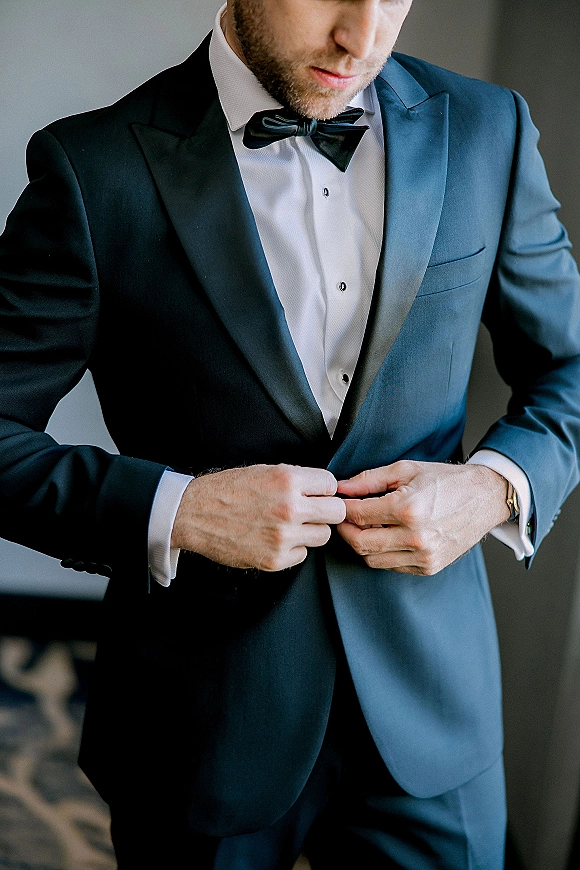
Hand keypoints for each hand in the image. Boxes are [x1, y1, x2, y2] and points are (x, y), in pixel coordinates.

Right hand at [171, 464, 345, 570]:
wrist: (194, 514)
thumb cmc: (227, 490)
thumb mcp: (264, 471)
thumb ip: (295, 479)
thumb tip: (322, 488)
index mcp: (287, 480)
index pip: (331, 485)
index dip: (324, 489)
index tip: (316, 494)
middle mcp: (289, 508)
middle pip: (336, 512)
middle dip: (326, 510)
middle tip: (313, 511)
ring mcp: (283, 536)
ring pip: (323, 535)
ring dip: (311, 531)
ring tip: (290, 525)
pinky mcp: (275, 559)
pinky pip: (302, 554)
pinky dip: (293, 549)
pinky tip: (275, 539)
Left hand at [336, 460, 509, 574]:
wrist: (484, 497)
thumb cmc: (446, 480)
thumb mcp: (405, 469)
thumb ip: (368, 480)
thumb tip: (340, 488)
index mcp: (408, 508)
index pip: (358, 516)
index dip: (342, 510)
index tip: (338, 504)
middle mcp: (416, 537)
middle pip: (360, 544)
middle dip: (346, 531)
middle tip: (345, 519)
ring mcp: (424, 556)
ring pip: (372, 559)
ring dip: (363, 543)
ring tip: (368, 525)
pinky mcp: (429, 567)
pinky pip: (391, 565)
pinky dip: (382, 553)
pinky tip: (387, 535)